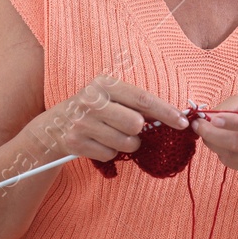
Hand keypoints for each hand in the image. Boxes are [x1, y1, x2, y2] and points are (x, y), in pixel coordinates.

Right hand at [42, 75, 188, 162]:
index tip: (183, 122)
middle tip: (130, 129)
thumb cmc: (94, 110)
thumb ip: (138, 105)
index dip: (166, 112)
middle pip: (136, 124)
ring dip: (126, 144)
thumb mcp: (111, 98)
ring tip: (112, 136)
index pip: (143, 99)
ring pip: (126, 143)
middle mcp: (92, 100)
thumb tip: (175, 117)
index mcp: (105, 83)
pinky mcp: (76, 142)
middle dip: (140, 132)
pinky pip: (110, 155)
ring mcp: (83, 122)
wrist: (54, 125)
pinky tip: (98, 143)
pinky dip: (109, 153)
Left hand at [190, 96, 237, 178]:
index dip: (230, 122)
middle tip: (198, 127)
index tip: (211, 119)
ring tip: (205, 134)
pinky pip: (234, 164)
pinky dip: (220, 153)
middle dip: (214, 136)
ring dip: (214, 145)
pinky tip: (218, 144)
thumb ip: (229, 106)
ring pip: (235, 156)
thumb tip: (206, 115)